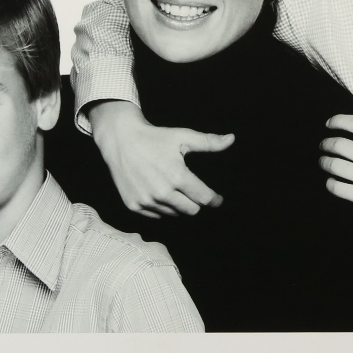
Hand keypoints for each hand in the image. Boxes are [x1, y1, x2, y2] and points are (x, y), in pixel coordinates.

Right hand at [88, 101, 233, 217]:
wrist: (121, 139)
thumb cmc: (155, 137)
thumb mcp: (183, 136)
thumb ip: (209, 142)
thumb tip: (232, 139)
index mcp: (177, 177)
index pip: (204, 198)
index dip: (214, 200)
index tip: (218, 200)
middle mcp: (162, 193)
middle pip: (191, 210)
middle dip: (195, 201)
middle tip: (192, 190)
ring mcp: (146, 201)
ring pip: (173, 213)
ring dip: (177, 204)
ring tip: (172, 187)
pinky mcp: (133, 205)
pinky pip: (156, 215)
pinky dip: (161, 207)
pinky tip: (158, 191)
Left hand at [319, 107, 352, 235]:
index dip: (339, 120)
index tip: (329, 124)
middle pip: (340, 144)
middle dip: (326, 144)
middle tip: (323, 146)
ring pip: (336, 165)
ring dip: (325, 162)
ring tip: (323, 162)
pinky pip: (338, 188)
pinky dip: (330, 184)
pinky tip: (331, 182)